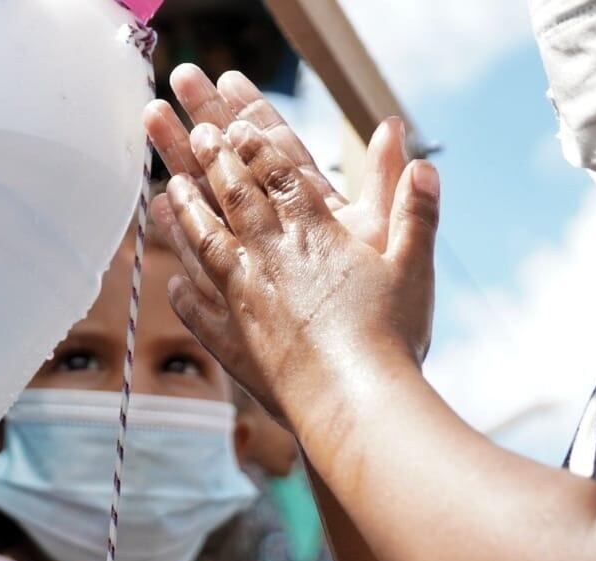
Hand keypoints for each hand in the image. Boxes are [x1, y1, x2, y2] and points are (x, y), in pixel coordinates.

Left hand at [144, 66, 436, 423]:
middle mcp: (270, 257)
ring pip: (204, 243)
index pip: (278, 176)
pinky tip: (173, 283)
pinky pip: (198, 310)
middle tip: (194, 133)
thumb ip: (417, 213)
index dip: (256, 147)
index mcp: (313, 235)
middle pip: (234, 198)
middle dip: (214, 161)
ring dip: (186, 213)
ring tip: (169, 189)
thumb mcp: (414, 268)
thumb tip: (425, 165)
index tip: (236, 125)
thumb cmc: (390, 336)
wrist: (352, 400)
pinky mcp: (233, 340)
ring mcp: (244, 298)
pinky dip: (183, 293)